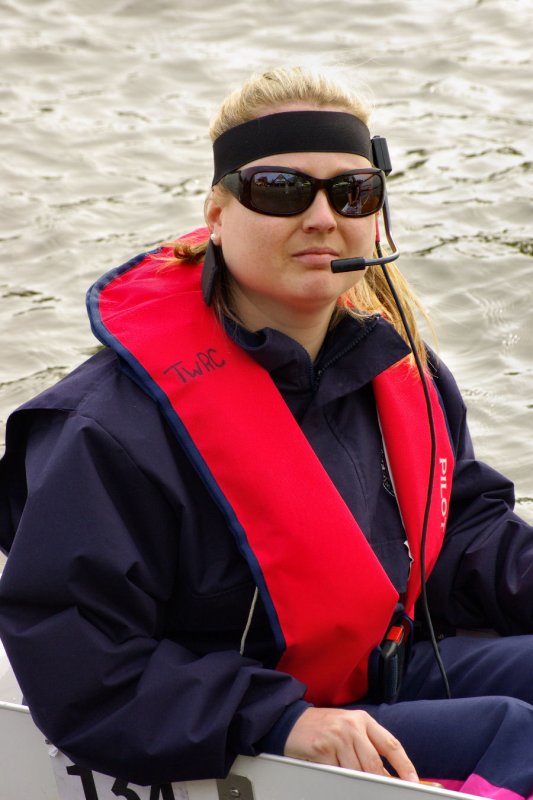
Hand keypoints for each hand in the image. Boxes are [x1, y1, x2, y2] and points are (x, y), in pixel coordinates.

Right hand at [284, 707, 418, 781]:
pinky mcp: (321, 750)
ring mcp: (336, 737)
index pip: (391, 744)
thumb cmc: (325, 727)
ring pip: (357, 772)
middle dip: (380, 781)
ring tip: (352, 779)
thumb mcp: (350, 728)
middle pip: (375, 763)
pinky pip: (338, 774)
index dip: (405, 765)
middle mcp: (351, 726)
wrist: (291, 721)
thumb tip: (389, 774)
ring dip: (357, 781)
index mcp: (363, 719)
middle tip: (384, 792)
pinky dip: (340, 779)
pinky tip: (334, 772)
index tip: (412, 781)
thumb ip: (369, 746)